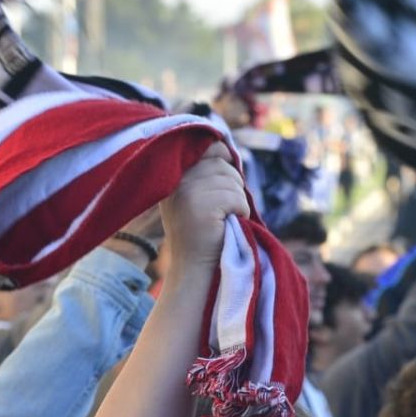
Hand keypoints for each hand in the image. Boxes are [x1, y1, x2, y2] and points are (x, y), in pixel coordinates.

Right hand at [159, 146, 248, 270]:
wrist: (194, 268)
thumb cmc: (201, 234)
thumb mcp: (194, 197)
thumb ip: (203, 173)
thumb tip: (226, 148)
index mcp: (174, 176)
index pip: (208, 148)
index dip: (225, 158)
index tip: (228, 180)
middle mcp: (176, 182)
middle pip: (222, 164)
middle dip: (234, 185)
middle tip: (227, 208)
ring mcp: (187, 193)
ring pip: (232, 182)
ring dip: (238, 200)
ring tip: (227, 217)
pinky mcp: (201, 207)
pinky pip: (236, 198)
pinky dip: (242, 211)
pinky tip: (231, 223)